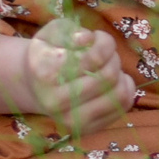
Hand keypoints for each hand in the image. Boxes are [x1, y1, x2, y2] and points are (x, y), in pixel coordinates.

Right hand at [21, 13, 137, 134]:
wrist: (33, 86)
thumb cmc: (48, 53)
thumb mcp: (52, 32)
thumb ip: (69, 29)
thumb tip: (86, 39)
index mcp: (45, 74)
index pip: (94, 59)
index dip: (104, 43)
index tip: (97, 38)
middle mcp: (56, 102)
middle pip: (108, 76)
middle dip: (114, 59)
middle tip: (107, 54)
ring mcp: (71, 121)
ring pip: (119, 96)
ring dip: (121, 75)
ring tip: (110, 68)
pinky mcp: (87, 129)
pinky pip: (123, 107)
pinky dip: (125, 89)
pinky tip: (114, 82)